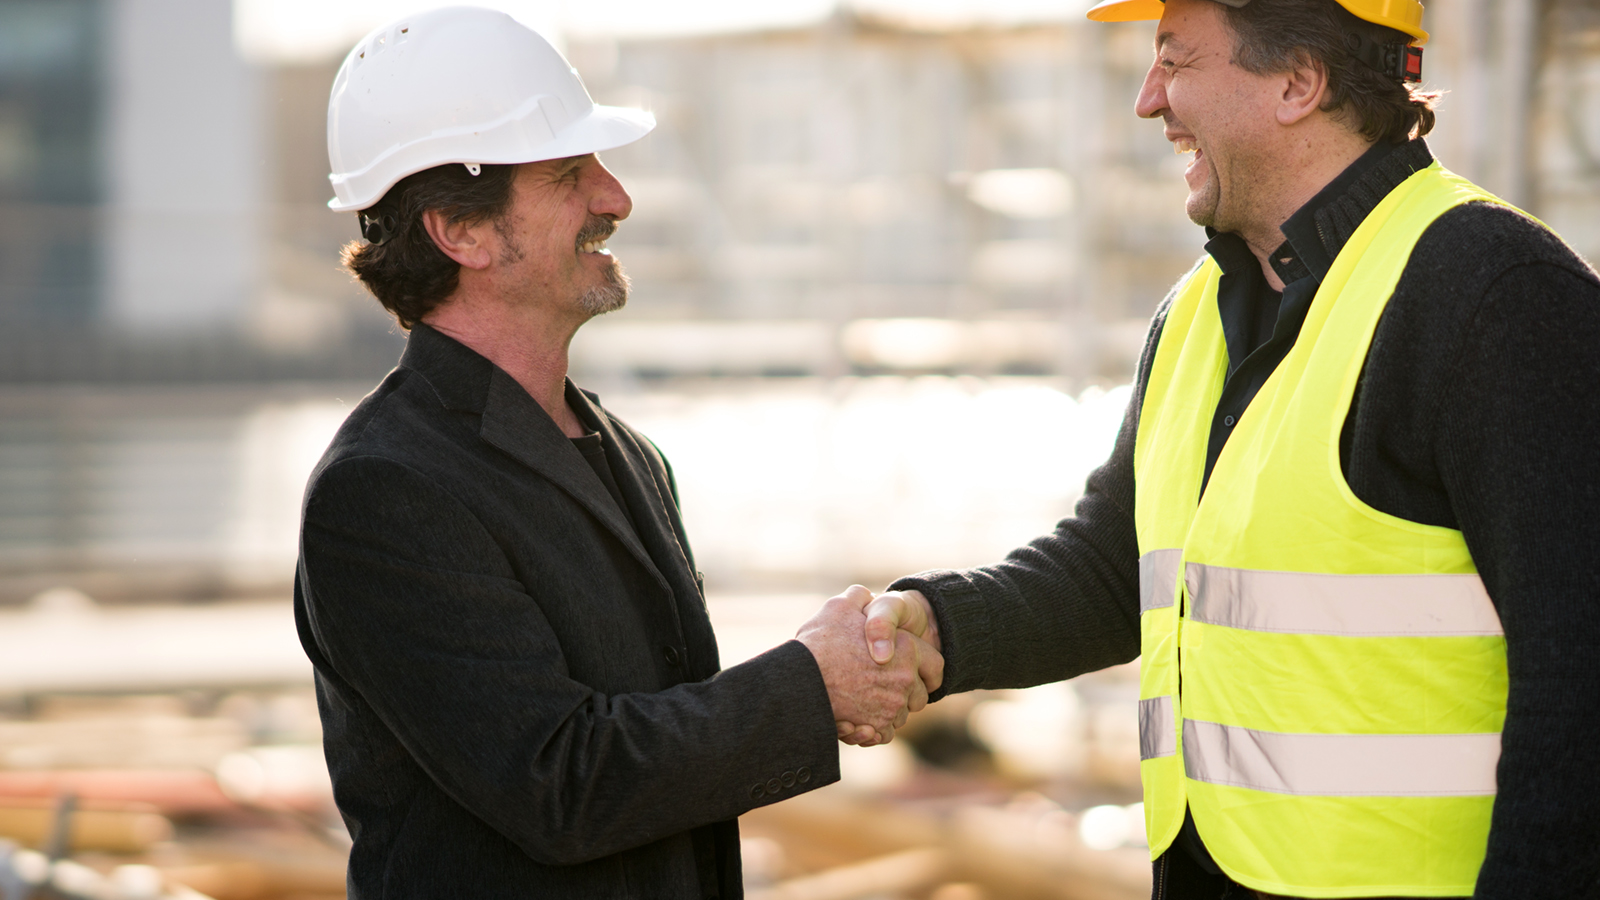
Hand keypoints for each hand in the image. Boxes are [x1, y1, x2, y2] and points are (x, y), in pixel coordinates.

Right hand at [795, 585, 941, 746]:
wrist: (800, 681)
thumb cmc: (820, 643)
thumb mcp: (840, 607)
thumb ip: (858, 598)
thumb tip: (864, 595)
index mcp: (905, 649)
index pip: (935, 664)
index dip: (926, 667)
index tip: (916, 670)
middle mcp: (904, 680)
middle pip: (919, 694)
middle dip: (906, 692)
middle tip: (884, 686)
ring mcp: (892, 707)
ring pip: (901, 714)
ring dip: (888, 711)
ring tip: (865, 702)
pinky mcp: (877, 728)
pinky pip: (885, 733)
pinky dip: (875, 730)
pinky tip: (859, 721)